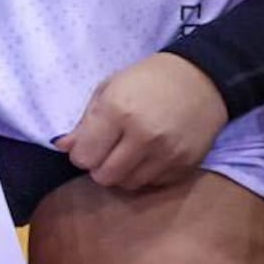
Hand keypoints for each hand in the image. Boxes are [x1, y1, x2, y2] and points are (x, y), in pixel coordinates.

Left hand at [57, 51, 228, 190]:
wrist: (202, 78)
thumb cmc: (147, 79)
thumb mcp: (109, 89)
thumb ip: (84, 122)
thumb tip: (62, 148)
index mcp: (117, 111)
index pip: (84, 157)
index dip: (81, 153)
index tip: (88, 144)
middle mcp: (143, 136)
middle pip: (104, 176)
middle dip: (99, 167)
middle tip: (107, 150)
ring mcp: (167, 153)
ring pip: (128, 184)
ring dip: (122, 173)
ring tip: (128, 151)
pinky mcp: (187, 164)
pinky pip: (154, 184)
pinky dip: (146, 174)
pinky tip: (149, 154)